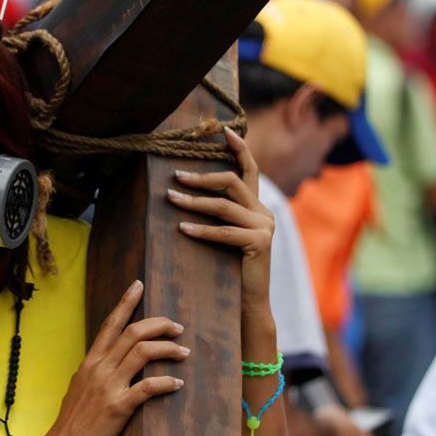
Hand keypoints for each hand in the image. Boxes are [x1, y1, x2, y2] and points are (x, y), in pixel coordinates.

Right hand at [40, 279, 187, 435]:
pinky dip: (166, 381)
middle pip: (133, 332)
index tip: (139, 285)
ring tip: (183, 351)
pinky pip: (148, 387)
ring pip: (143, 352)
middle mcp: (99, 368)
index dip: (126, 302)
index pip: (110, 324)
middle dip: (159, 324)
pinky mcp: (119, 407)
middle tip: (177, 327)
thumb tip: (107, 362)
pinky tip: (177, 383)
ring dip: (168, 348)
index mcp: (90, 362)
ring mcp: (109, 386)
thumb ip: (94, 372)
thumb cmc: (72, 423)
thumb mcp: (79, 388)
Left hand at [167, 128, 273, 313]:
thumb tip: (184, 192)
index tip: (224, 130)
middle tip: (175, 176)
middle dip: (201, 177)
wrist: (249, 304)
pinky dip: (202, 229)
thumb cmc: (229, 270)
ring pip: (224, 205)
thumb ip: (218, 216)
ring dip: (193, 201)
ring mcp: (264, 227)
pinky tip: (182, 228)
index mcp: (257, 207)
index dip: (239, 148)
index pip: (249, 170)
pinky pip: (224, 232)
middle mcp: (264, 213)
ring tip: (170, 198)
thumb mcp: (224, 237)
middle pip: (231, 182)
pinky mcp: (259, 243)